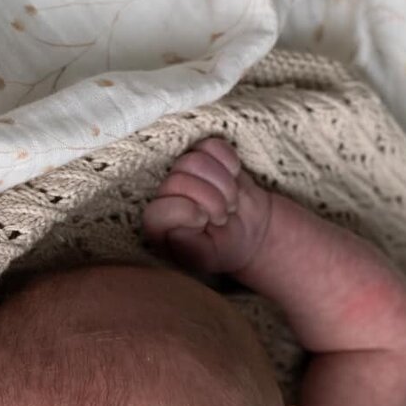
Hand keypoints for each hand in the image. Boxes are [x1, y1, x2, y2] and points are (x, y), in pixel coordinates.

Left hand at [142, 137, 272, 275]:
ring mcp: (183, 171)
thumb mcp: (205, 260)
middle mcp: (164, 194)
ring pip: (196, 161)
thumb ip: (188, 248)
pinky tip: (233, 178)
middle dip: (211, 199)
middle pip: (179, 181)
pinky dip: (229, 162)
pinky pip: (213, 145)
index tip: (204, 221)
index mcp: (158, 225)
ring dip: (223, 183)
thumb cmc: (222, 250)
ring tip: (229, 202)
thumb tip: (186, 218)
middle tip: (222, 215)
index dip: (185, 212)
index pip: (157, 211)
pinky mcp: (203, 153)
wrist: (248, 233)